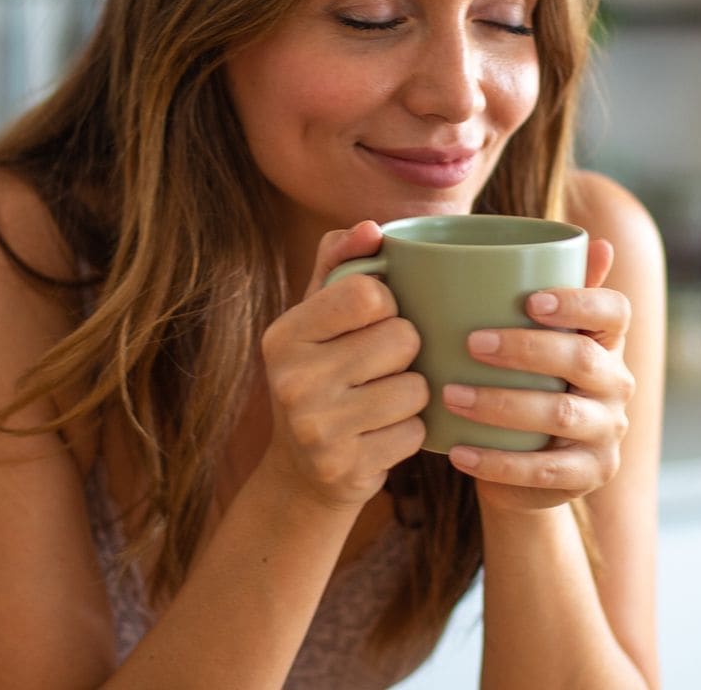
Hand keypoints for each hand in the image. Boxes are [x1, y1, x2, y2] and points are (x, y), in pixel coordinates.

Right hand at [257, 221, 429, 512]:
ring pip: (416, 388)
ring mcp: (315, 429)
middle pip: (402, 338)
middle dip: (406, 351)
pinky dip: (410, 432)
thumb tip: (371, 228)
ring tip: (384, 400)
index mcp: (284, 334)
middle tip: (381, 366)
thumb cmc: (323, 375)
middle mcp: (292, 380)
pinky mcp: (344, 468)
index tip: (377, 318)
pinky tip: (382, 433)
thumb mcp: (319, 317)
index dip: (390, 302)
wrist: (301, 473)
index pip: (369, 293)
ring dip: (413, 394)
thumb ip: (341, 262)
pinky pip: (416, 433)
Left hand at [441, 238, 635, 513]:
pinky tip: (458, 450)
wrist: (520, 467)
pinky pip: (546, 471)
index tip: (530, 300)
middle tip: (471, 342)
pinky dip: (498, 462)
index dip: (580, 302)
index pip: (615, 311)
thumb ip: (539, 287)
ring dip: (503, 403)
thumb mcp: (527, 337)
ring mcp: (607, 433)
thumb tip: (579, 236)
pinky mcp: (588, 475)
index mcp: (606, 341)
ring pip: (563, 415)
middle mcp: (617, 384)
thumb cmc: (518, 383)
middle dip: (526, 349)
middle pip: (583, 361)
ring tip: (451, 394)